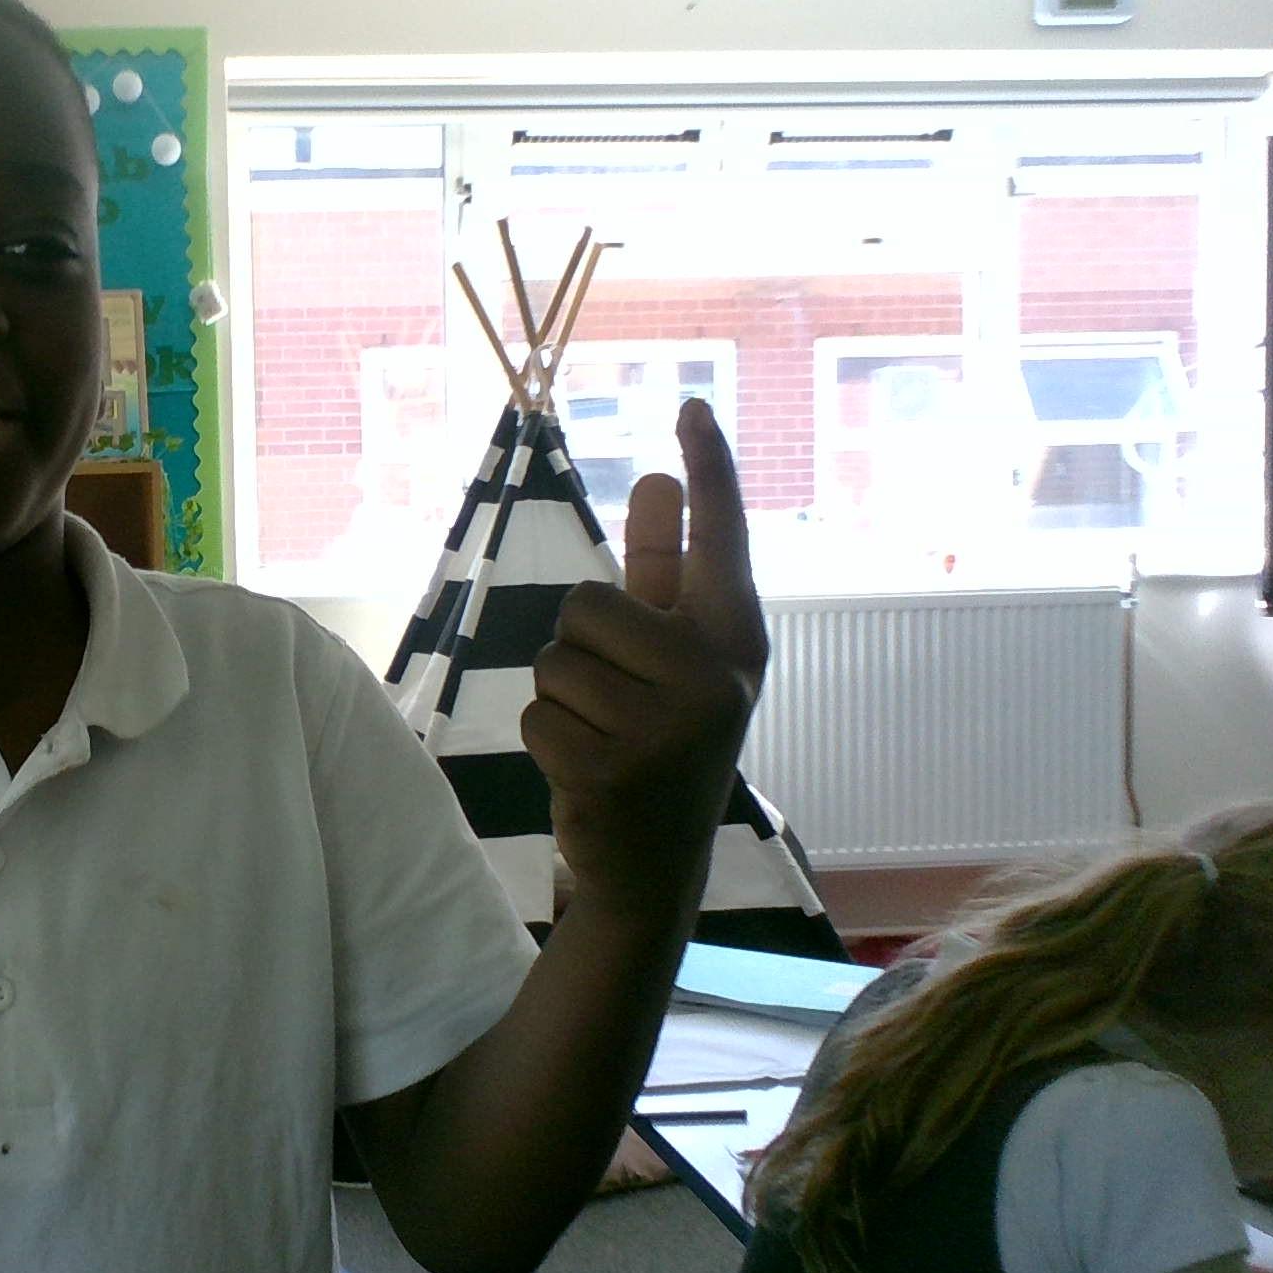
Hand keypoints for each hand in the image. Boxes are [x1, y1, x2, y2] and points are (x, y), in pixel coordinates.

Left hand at [523, 400, 766, 920]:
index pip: (719, 538)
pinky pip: (537, 713)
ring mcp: (669, 729)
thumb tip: (659, 479)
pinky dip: (546, 741)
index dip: (707, 470)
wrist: (653, 866)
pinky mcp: (614, 770)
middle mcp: (716, 678)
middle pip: (587, 602)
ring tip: (603, 738)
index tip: (691, 406)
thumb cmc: (658, 739)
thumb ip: (664, 573)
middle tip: (615, 701)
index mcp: (736, 641)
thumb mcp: (672, 659)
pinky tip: (587, 772)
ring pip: (554, 659)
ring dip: (560, 698)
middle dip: (580, 646)